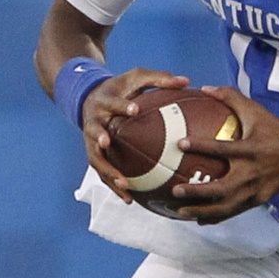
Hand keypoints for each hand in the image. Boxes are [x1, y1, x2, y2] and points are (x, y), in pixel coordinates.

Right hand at [81, 68, 189, 202]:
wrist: (91, 97)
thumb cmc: (120, 88)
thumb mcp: (137, 78)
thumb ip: (159, 79)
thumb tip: (187, 81)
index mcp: (105, 102)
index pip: (113, 103)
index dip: (122, 106)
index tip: (134, 110)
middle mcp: (94, 122)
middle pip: (94, 131)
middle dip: (99, 138)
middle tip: (107, 143)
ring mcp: (91, 140)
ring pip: (96, 158)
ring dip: (107, 171)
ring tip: (124, 185)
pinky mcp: (95, 154)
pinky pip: (103, 172)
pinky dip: (113, 186)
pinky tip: (129, 199)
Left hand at [171, 85, 278, 224]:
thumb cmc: (275, 131)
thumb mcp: (256, 111)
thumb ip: (231, 97)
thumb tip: (205, 88)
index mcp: (250, 150)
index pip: (222, 149)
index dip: (200, 146)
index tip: (179, 144)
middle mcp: (251, 173)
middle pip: (221, 188)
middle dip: (198, 191)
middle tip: (176, 190)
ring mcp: (255, 190)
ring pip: (226, 205)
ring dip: (203, 210)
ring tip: (181, 211)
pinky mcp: (258, 200)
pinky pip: (234, 211)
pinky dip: (216, 217)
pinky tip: (199, 219)